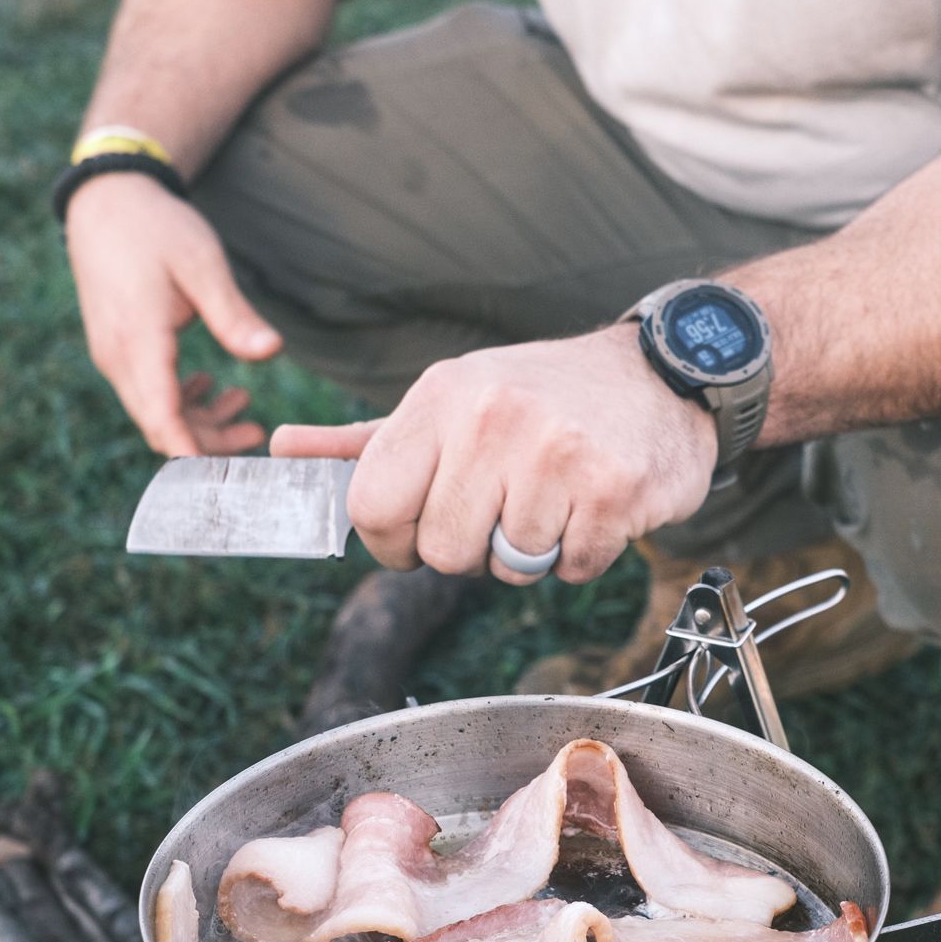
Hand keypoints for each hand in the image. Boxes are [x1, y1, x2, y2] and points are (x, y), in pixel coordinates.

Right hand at [66, 173, 281, 454]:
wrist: (106, 200)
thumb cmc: (156, 227)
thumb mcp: (203, 264)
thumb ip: (234, 314)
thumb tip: (271, 352)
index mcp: (138, 341)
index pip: (161, 419)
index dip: (193, 454)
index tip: (228, 477)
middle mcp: (118, 357)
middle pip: (160, 426)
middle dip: (207, 442)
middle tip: (258, 434)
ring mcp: (114, 356)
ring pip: (155, 413)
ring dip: (198, 421)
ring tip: (246, 407)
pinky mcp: (118, 350)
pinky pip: (148, 393)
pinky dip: (181, 400)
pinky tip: (213, 387)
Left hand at [271, 325, 717, 583]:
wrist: (661, 372)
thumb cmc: (540, 397)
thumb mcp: (450, 402)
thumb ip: (367, 441)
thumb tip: (279, 449)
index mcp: (441, 398)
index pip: (373, 507)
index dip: (392, 543)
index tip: (420, 536)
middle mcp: (493, 419)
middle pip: (445, 553)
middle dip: (474, 548)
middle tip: (507, 505)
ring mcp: (558, 454)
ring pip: (511, 568)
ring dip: (534, 551)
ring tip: (557, 494)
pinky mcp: (615, 490)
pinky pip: (573, 569)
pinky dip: (584, 553)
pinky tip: (595, 503)